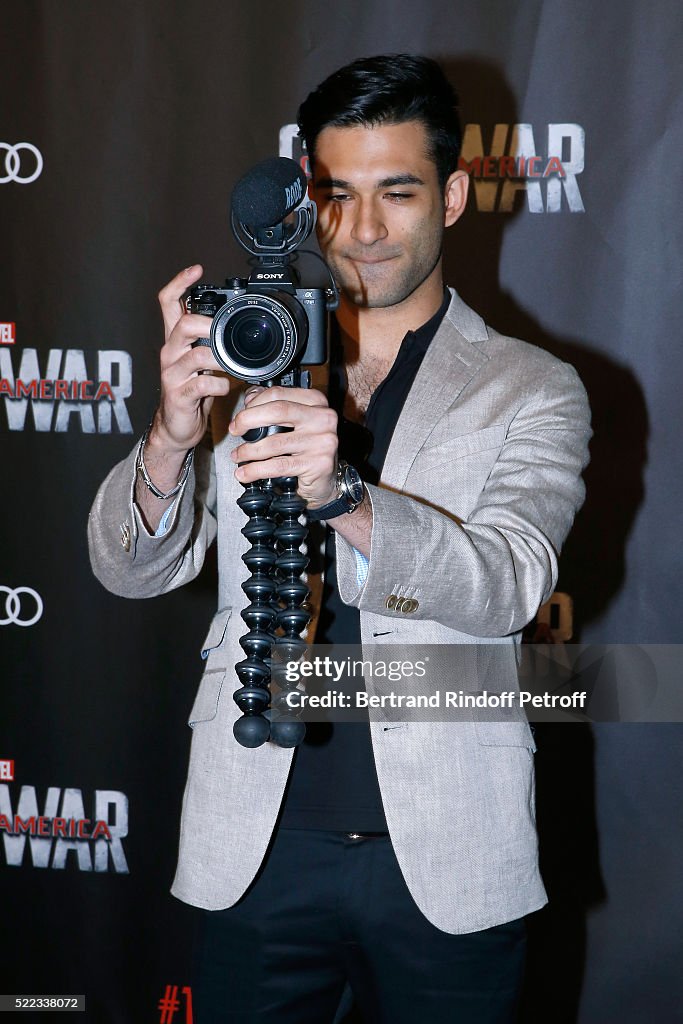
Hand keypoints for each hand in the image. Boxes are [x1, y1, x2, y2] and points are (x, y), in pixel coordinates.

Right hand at [150, 265, 230, 453]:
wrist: (177, 426)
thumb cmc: (192, 391)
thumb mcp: (202, 361)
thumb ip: (212, 342)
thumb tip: (235, 325)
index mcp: (176, 340)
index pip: (168, 303)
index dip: (180, 283)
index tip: (196, 269)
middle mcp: (170, 353)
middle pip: (183, 324)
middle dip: (208, 325)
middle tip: (226, 334)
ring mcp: (172, 374)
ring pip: (196, 355)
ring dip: (221, 358)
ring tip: (233, 366)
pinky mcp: (179, 395)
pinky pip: (202, 384)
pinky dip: (219, 384)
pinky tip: (225, 386)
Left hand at [229, 386, 338, 506]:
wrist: (326, 480)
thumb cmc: (308, 449)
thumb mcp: (296, 423)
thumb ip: (276, 406)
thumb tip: (251, 398)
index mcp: (317, 401)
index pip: (279, 394)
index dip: (253, 403)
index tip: (240, 416)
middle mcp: (323, 418)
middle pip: (277, 411)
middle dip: (248, 420)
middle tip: (235, 430)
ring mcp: (323, 441)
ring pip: (274, 442)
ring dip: (248, 450)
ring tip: (238, 456)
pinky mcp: (318, 464)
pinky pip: (278, 465)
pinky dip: (256, 470)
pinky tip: (245, 473)